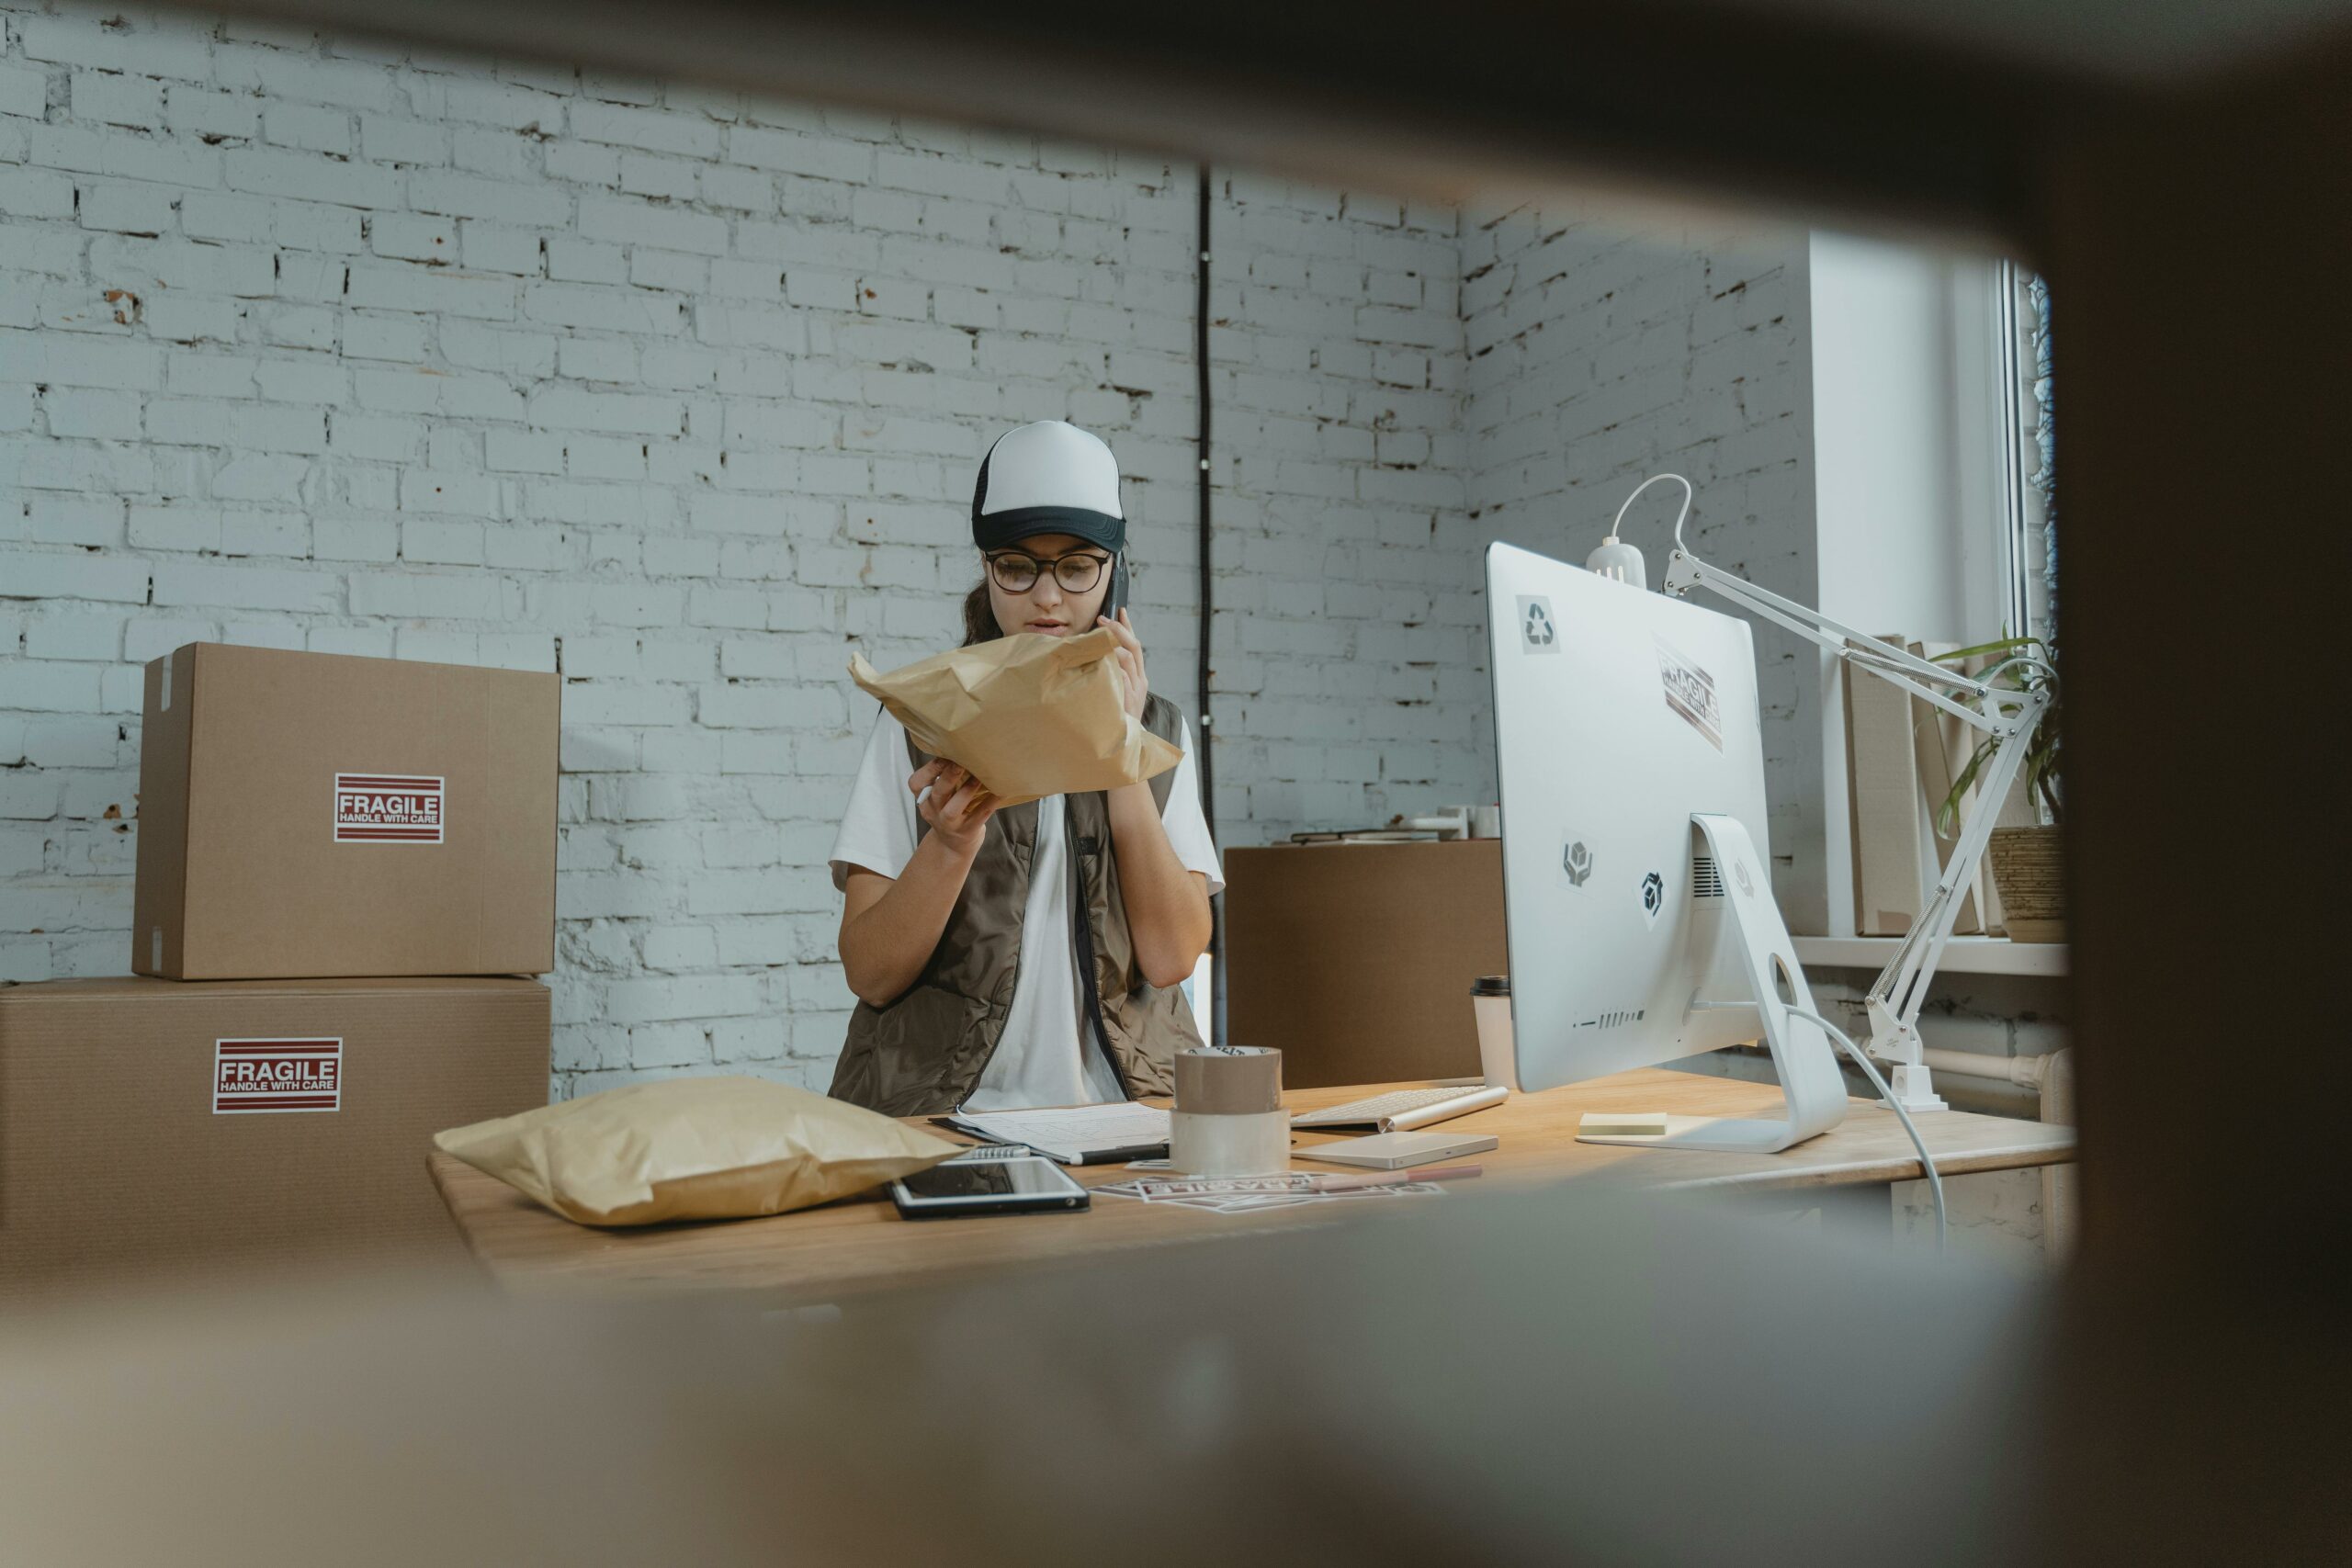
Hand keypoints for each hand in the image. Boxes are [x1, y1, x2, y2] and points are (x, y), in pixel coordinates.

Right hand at [909, 760, 998, 856]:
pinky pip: (978, 816)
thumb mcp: (939, 798)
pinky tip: (1000, 791)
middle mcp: (933, 811)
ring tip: (978, 777)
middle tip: (960, 762)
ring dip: (966, 791)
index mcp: (924, 799)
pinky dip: (989, 803)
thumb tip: (964, 749)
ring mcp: (949, 824)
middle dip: (948, 776)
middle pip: (937, 793)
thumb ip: (945, 779)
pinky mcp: (967, 831)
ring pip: (952, 809)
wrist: (953, 845)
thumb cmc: (949, 811)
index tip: (945, 755)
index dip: (930, 769)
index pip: (916, 783)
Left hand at [1098, 607, 1147, 721]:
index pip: (1134, 645)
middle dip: (1119, 629)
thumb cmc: (1115, 717)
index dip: (1127, 626)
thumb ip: (1109, 674)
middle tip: (1104, 618)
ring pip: (1128, 658)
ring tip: (1100, 633)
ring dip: (1114, 643)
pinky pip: (1122, 677)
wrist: (1125, 745)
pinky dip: (1114, 664)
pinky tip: (1103, 657)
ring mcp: (1135, 690)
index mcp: (1137, 677)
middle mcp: (1139, 681)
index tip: (1120, 609)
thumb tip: (1093, 655)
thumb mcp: (1115, 691)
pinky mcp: (1128, 700)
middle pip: (1134, 647)